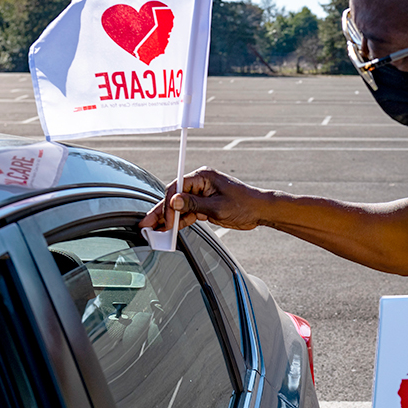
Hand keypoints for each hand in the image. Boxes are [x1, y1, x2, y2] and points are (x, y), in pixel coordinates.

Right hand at [139, 167, 268, 232]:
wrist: (260, 210)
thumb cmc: (244, 204)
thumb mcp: (217, 207)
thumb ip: (193, 205)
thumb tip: (174, 201)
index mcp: (203, 176)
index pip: (177, 187)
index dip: (168, 204)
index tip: (166, 220)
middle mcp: (200, 183)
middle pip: (174, 197)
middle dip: (161, 212)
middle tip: (147, 225)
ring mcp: (201, 194)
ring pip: (179, 207)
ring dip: (168, 219)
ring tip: (154, 231)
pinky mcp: (204, 205)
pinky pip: (188, 213)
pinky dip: (180, 222)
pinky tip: (169, 231)